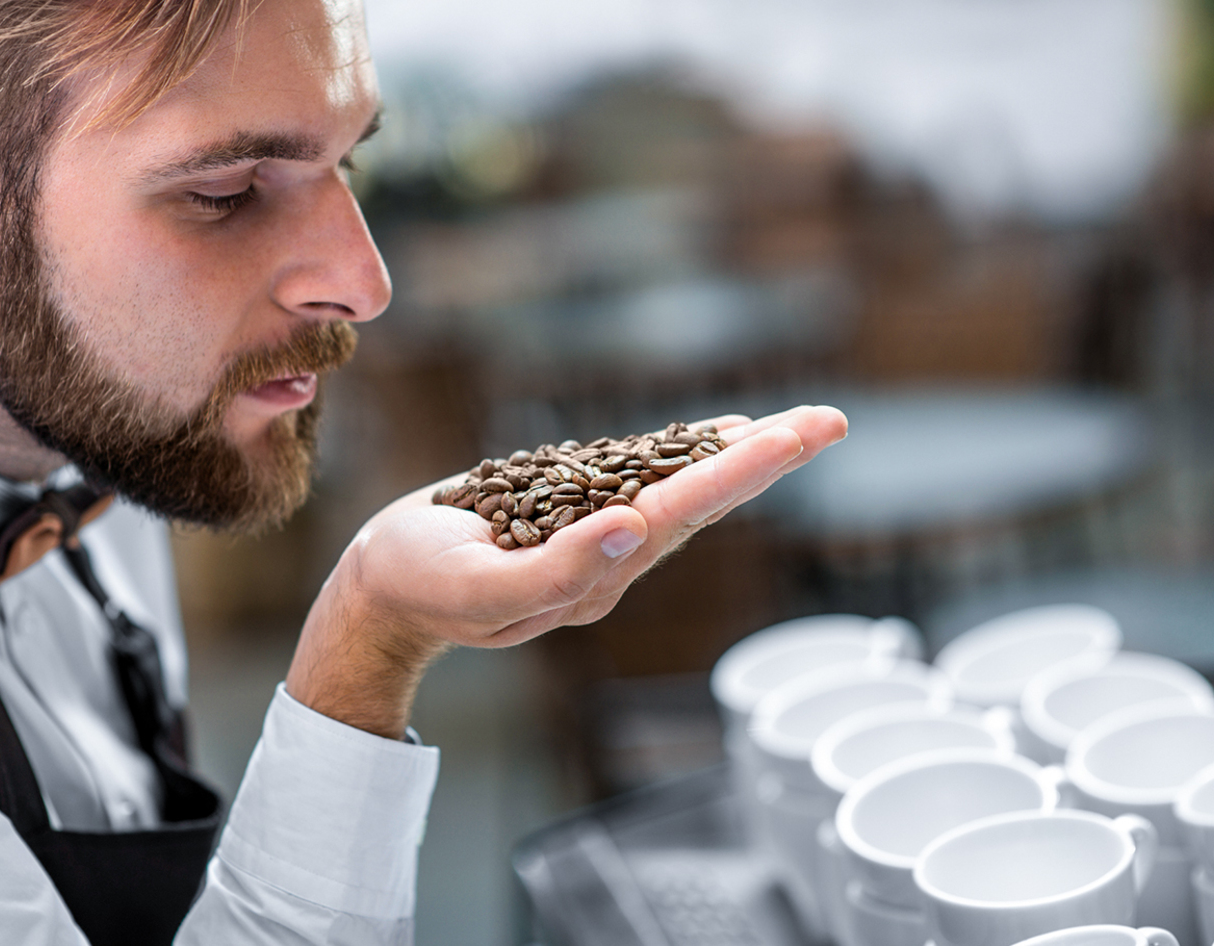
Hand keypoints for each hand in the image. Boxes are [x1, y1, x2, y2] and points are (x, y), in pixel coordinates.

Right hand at [285, 405, 846, 737]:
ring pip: (684, 488)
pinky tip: (721, 437)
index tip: (793, 436)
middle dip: (766, 459)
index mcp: (594, 576)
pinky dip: (688, 455)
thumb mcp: (477, 588)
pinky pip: (644, 479)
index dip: (740, 472)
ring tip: (799, 425)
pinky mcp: (575, 516)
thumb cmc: (420, 587)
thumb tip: (634, 528)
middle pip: (703, 500)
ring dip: (741, 455)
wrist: (383, 591)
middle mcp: (610, 558)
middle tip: (829, 421)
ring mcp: (596, 538)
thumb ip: (558, 570)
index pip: (681, 515)